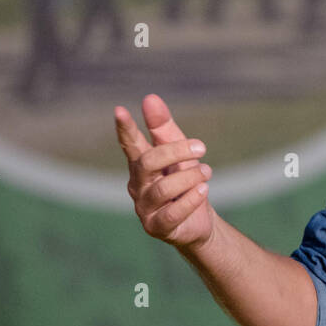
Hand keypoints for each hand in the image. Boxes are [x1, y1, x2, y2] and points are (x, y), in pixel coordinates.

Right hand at [115, 93, 215, 247]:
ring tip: (206, 172)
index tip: (119, 110)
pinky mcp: (157, 227)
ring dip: (189, 177)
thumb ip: (164, 128)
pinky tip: (203, 190)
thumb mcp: (180, 152)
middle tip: (201, 147)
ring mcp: (144, 208)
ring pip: (162, 189)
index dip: (125, 128)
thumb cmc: (186, 181)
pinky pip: (171, 213)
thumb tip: (150, 97)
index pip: (130, 144)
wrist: (200, 221)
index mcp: (141, 165)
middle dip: (176, 151)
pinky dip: (190, 199)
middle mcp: (138, 185)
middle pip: (148, 162)